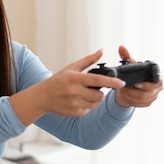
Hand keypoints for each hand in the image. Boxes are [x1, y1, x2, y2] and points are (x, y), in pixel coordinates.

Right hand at [9, 49, 125, 124]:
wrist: (42, 97)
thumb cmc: (57, 81)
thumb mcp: (71, 68)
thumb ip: (88, 60)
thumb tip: (101, 51)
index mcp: (75, 78)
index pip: (97, 80)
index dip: (111, 82)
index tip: (121, 83)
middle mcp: (74, 91)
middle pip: (99, 95)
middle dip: (99, 92)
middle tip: (92, 88)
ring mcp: (74, 103)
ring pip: (95, 104)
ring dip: (94, 99)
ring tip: (84, 94)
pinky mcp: (73, 112)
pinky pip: (87, 110)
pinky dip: (86, 106)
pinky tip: (77, 101)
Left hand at [114, 46, 163, 107]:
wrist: (133, 86)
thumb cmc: (135, 73)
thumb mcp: (132, 64)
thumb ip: (127, 56)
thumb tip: (121, 47)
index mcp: (159, 75)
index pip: (158, 81)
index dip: (148, 84)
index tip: (137, 84)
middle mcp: (159, 86)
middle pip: (148, 92)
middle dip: (134, 91)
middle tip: (125, 88)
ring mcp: (155, 95)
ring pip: (142, 99)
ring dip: (130, 96)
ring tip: (123, 91)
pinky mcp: (149, 103)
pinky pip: (140, 104)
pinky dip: (131, 101)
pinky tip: (126, 96)